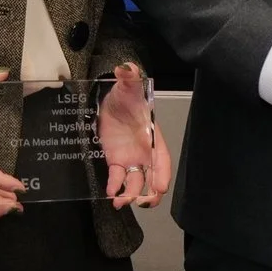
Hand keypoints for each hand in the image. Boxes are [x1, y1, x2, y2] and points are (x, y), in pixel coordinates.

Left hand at [98, 63, 171, 209]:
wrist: (110, 100)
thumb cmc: (125, 94)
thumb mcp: (128, 85)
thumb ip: (129, 77)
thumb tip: (127, 67)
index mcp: (152, 136)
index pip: (161, 157)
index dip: (162, 172)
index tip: (160, 187)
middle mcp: (144, 151)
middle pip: (152, 176)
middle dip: (150, 192)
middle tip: (143, 203)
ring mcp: (131, 157)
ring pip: (135, 181)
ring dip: (130, 194)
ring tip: (120, 203)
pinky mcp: (116, 160)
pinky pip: (118, 177)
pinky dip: (115, 186)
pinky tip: (109, 194)